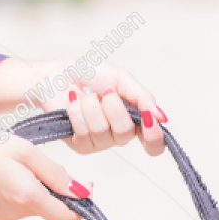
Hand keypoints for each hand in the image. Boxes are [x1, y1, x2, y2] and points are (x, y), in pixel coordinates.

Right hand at [0, 126, 84, 219]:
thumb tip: (81, 191)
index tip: (83, 187)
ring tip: (19, 167)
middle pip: (52, 211)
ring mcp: (4, 217)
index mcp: (26, 196)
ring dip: (38, 191)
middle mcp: (15, 213)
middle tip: (41, 165)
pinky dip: (23, 193)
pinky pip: (21, 208)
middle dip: (56, 191)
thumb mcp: (26, 150)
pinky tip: (8, 175)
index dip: (81, 207)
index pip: (66, 219)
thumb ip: (56, 173)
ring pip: (37, 208)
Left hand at [35, 63, 166, 156]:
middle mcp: (119, 135)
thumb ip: (142, 97)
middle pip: (125, 133)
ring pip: (101, 131)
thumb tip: (161, 117)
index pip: (154, 144)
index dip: (154, 136)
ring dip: (92, 106)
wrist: (57, 74)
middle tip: (104, 93)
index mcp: (135, 119)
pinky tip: (73, 103)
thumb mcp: (121, 78)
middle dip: (113, 107)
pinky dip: (77, 112)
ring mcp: (99, 142)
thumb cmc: (90, 74)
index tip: (147, 118)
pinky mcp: (79, 145)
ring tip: (85, 95)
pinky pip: (83, 133)